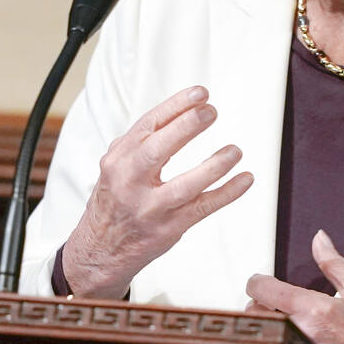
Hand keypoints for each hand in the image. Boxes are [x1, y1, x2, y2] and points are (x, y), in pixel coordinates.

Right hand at [62, 86, 253, 298]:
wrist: (99, 250)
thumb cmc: (114, 202)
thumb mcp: (116, 166)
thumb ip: (142, 141)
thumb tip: (180, 110)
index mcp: (119, 159)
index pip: (148, 125)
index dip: (176, 106)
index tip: (200, 93)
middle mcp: (130, 182)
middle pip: (158, 149)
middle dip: (186, 127)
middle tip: (211, 112)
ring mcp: (150, 208)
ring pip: (185, 185)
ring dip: (213, 166)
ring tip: (234, 151)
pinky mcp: (168, 229)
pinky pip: (202, 208)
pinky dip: (226, 193)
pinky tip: (244, 179)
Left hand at [246, 230, 343, 343]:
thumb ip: (334, 263)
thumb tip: (320, 241)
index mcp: (315, 309)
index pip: (264, 290)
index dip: (258, 282)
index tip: (260, 282)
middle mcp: (302, 332)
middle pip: (257, 313)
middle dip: (261, 305)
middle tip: (273, 302)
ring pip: (266, 333)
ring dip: (270, 325)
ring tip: (285, 321)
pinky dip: (280, 342)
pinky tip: (294, 340)